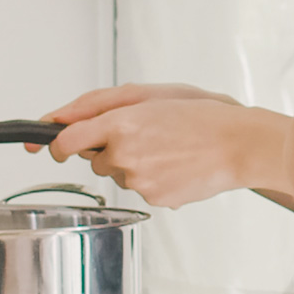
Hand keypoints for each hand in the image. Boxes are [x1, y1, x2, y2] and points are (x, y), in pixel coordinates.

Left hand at [36, 85, 293, 208]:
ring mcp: (139, 181)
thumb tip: (57, 119)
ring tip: (165, 149)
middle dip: (107, 149)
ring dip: (130, 163)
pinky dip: (150, 178)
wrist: (239, 144)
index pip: (66, 141)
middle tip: (144, 134)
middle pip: (93, 160)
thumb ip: (95, 105)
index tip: (55, 147)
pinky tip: (173, 166)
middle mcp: (124, 155)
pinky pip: (138, 189)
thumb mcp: (147, 94)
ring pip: (117, 175)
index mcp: (120, 123)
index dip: (56, 145)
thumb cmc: (198, 114)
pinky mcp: (154, 199)